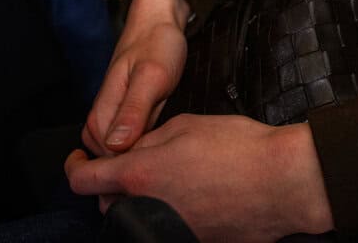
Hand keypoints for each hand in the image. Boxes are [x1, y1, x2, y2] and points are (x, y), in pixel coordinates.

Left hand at [64, 117, 334, 241]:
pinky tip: (192, 197)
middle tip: (134, 162)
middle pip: (109, 203)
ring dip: (141, 200)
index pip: (83, 181)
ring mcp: (169, 232)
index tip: (79, 159)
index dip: (74, 167)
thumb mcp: (184, 124)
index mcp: (138, 175)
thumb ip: (148, 139)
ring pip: (138, 218)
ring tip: (166, 179)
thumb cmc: (237, 147)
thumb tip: (133, 149)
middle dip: (113, 184)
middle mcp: (146, 209)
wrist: (282, 183)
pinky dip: (170, 214)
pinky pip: (167, 229)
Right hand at [84, 0, 188, 154]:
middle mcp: (103, 113)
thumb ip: (134, 110)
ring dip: (140, 150)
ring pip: (119, 149)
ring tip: (164, 141)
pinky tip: (160, 136)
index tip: (158, 156)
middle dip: (136, 159)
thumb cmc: (156, 44)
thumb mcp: (152, 76)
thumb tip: (116, 145)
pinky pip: (129, 138)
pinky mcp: (125, 111)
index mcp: (104, 108)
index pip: (106, 154)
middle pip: (109, 156)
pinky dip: (144, 141)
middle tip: (165, 148)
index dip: (132, 161)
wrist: (158, 21)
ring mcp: (114, 113)